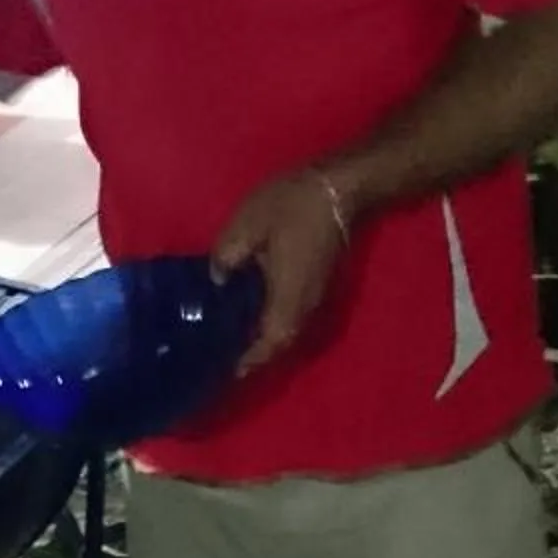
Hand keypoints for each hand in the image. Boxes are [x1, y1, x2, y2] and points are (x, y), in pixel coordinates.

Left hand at [210, 168, 354, 373]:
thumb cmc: (293, 205)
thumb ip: (228, 255)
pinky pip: (296, 312)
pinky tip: (255, 306)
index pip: (271, 342)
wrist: (340, 186)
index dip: (252, 359)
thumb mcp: (248, 224)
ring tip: (237, 336)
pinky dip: (276, 318)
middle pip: (282, 341)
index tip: (229, 371)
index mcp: (288, 295)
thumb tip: (217, 278)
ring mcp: (317, 292)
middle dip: (258, 353)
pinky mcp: (321, 281)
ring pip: (291, 327)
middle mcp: (307, 303)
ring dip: (267, 336)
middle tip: (227, 355)